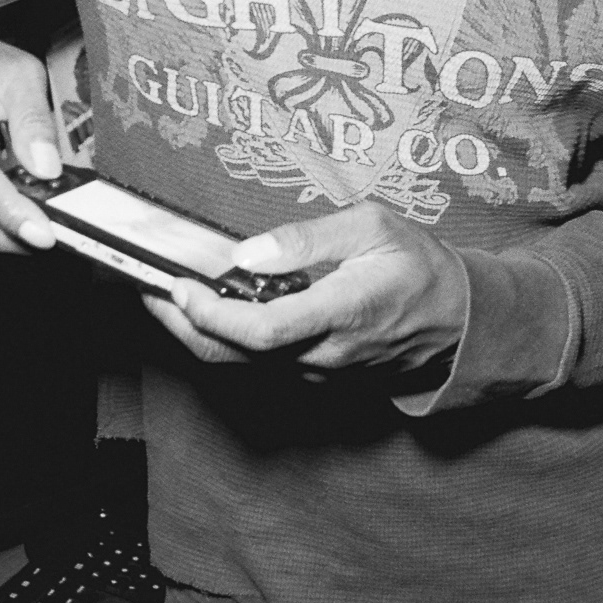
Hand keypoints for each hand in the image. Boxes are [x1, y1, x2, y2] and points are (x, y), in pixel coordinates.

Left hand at [144, 201, 468, 376]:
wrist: (458, 322)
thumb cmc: (418, 265)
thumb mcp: (373, 226)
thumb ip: (308, 239)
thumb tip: (248, 253)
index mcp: (344, 311)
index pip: (263, 331)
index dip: (212, 314)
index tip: (178, 285)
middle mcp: (326, 352)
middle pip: (237, 355)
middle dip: (182, 325)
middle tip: (144, 290)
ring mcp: (320, 370)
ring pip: (242, 364)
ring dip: (195, 332)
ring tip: (161, 294)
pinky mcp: (315, 375)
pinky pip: (258, 364)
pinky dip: (222, 338)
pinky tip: (204, 308)